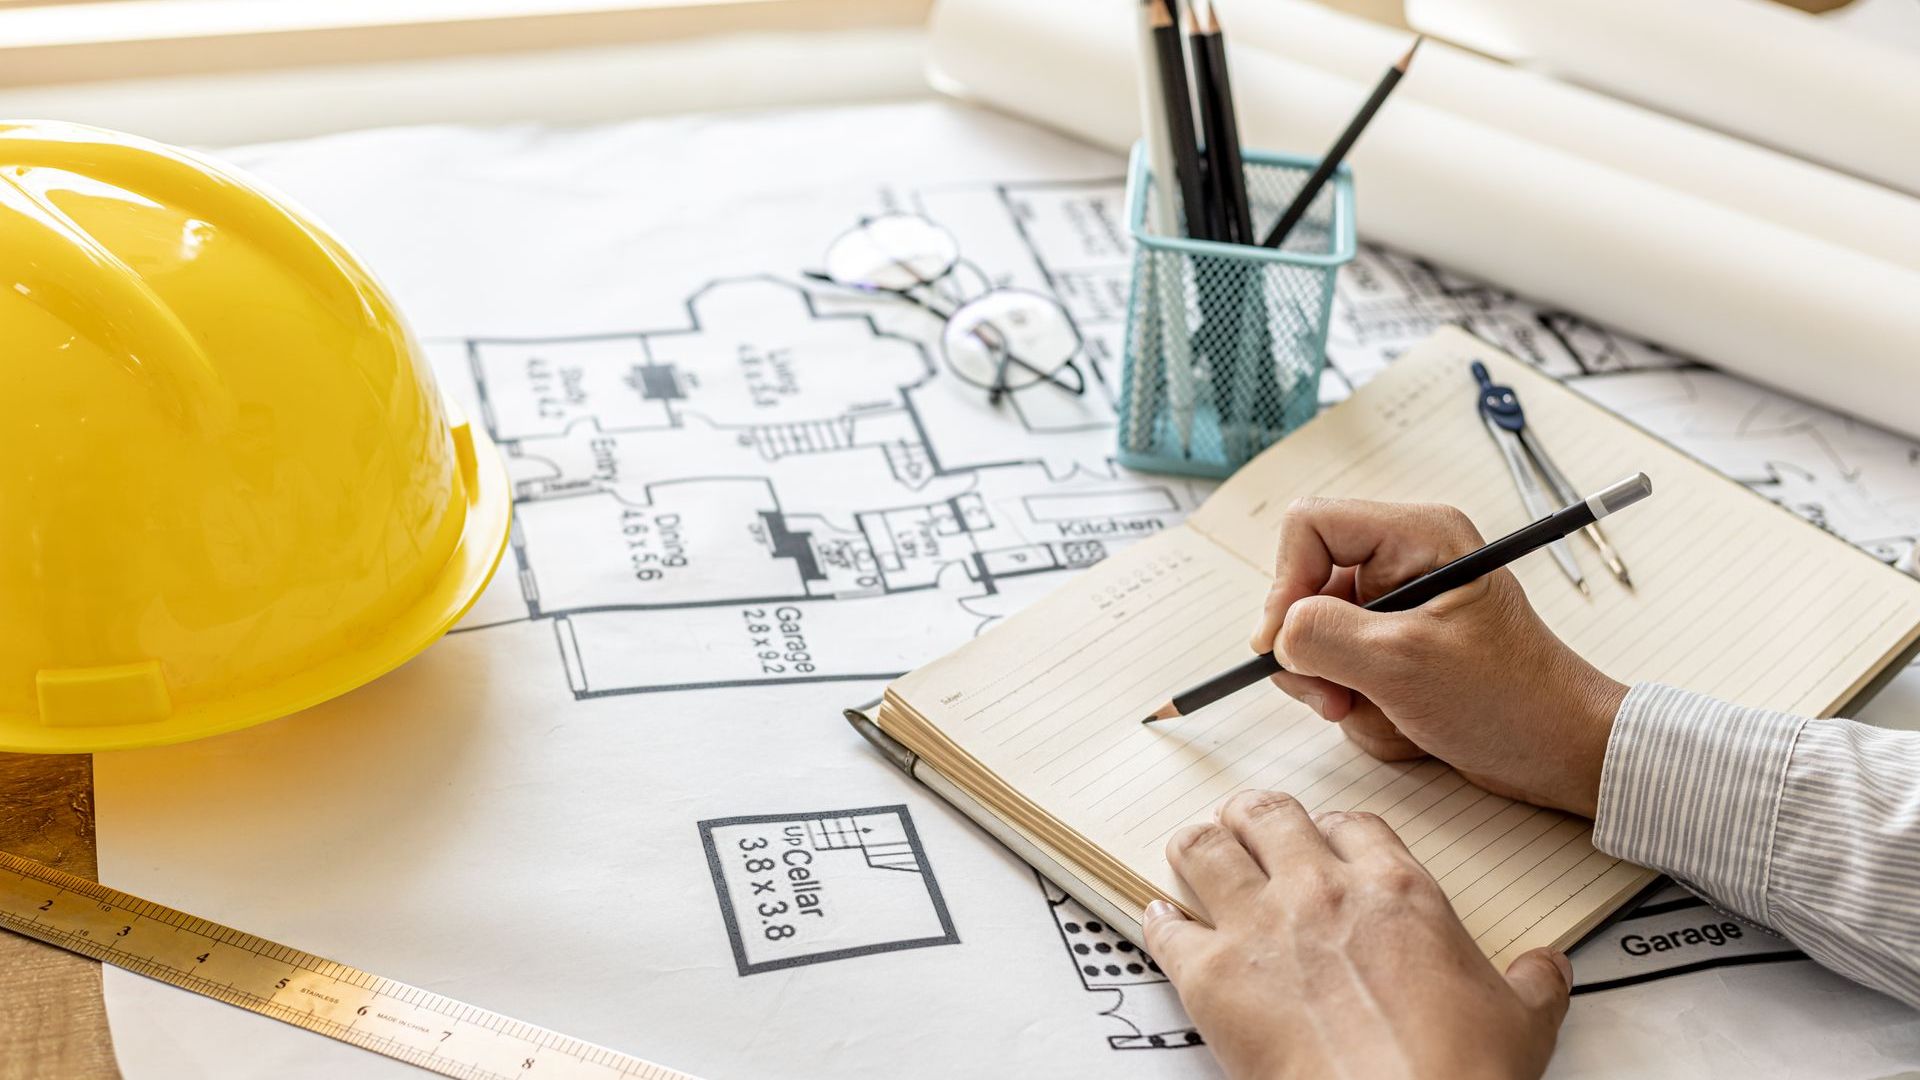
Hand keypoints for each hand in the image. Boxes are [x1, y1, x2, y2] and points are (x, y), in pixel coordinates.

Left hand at [1146, 791, 1571, 1079]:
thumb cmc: (1459, 1075)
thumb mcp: (1523, 1021)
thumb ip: (1532, 981)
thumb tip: (1548, 967)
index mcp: (1396, 890)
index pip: (1350, 823)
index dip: (1330, 828)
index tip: (1323, 840)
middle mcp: (1319, 891)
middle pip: (1267, 815)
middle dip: (1252, 818)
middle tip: (1246, 828)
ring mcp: (1259, 927)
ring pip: (1204, 848)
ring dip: (1197, 848)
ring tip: (1195, 853)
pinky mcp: (1211, 975)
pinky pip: (1166, 927)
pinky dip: (1160, 921)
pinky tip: (1161, 919)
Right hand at [1249, 498, 1625, 817]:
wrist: (1561, 753)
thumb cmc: (1510, 699)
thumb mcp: (1404, 665)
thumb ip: (1324, 636)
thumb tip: (1277, 635)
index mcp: (1418, 536)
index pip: (1310, 528)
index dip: (1286, 584)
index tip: (1283, 645)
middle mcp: (1405, 561)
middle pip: (1306, 589)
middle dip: (1316, 655)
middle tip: (1337, 698)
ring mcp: (1400, 607)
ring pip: (1318, 640)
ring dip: (1342, 689)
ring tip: (1390, 713)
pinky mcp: (1398, 647)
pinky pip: (1342, 672)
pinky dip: (1363, 707)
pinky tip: (1405, 721)